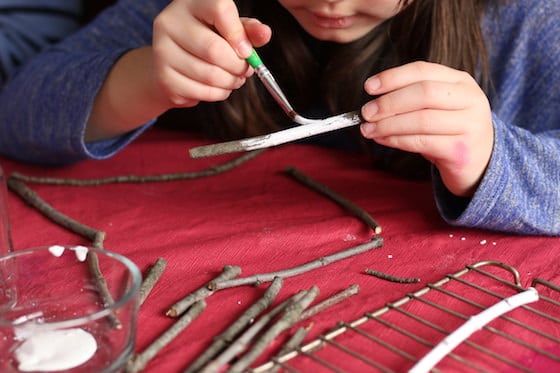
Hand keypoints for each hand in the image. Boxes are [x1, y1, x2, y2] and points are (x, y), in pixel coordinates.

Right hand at [151, 0, 271, 107]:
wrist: (172, 62)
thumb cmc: (205, 40)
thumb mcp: (229, 29)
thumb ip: (248, 30)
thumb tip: (264, 33)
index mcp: (190, 3)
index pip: (220, 9)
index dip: (239, 34)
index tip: (246, 50)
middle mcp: (170, 23)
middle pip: (214, 49)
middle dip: (238, 66)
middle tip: (245, 70)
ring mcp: (162, 51)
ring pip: (210, 74)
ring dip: (231, 82)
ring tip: (234, 79)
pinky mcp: (164, 78)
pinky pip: (202, 92)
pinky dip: (219, 94)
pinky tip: (219, 87)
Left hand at [360, 61, 493, 196]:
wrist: (480, 163)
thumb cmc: (449, 131)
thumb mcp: (436, 107)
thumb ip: (411, 99)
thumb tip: (372, 102)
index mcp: (460, 81)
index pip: (423, 70)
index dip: (393, 77)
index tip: (368, 87)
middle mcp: (470, 99)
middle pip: (423, 93)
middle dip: (389, 102)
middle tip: (366, 112)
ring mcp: (469, 125)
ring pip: (421, 120)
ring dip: (388, 125)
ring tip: (368, 130)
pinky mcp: (461, 150)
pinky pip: (422, 142)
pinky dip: (397, 140)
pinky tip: (383, 139)